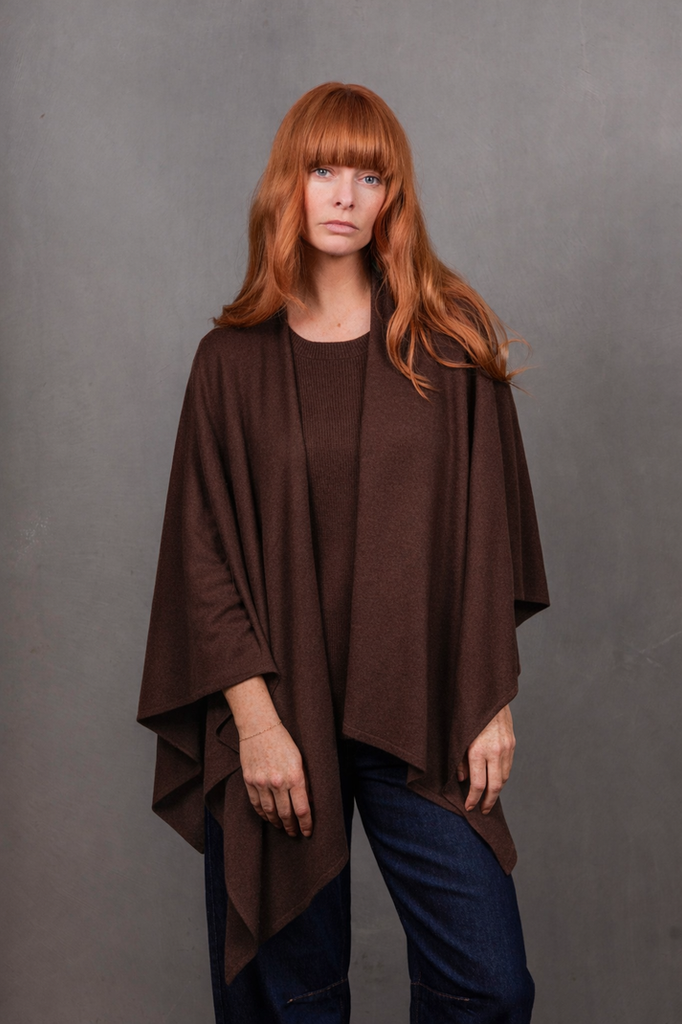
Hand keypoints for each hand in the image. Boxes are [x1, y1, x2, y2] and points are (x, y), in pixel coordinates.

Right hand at [239, 722, 312, 837]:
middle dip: (292, 827)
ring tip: (282, 827)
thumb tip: (309, 802)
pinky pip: (256, 804)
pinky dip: (263, 814)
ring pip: (270, 812)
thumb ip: (305, 782)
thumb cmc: (283, 741)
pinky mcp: (249, 781)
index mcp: (295, 776)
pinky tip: (268, 817)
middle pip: (286, 814)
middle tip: (295, 833)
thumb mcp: (300, 760)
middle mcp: (278, 782)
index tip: (308, 832)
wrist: (260, 727)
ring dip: (277, 823)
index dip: (306, 824)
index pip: (302, 809)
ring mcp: (262, 783)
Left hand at [456, 704, 515, 814]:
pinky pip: (508, 765)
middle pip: (495, 786)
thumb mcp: (457, 737)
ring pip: (504, 777)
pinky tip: (495, 779)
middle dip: (489, 801)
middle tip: (483, 810)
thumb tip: (462, 779)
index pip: (478, 785)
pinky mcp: (512, 742)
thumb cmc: (467, 714)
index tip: (469, 807)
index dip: (473, 799)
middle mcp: (495, 751)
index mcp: (478, 751)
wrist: (486, 694)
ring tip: (488, 797)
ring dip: (497, 789)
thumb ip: (459, 760)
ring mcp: (506, 747)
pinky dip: (502, 776)